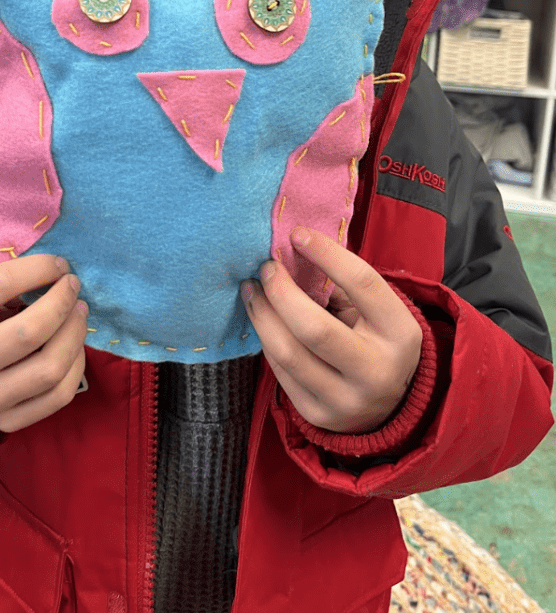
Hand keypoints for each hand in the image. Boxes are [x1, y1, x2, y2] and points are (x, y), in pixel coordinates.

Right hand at [0, 254, 87, 431]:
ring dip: (76, 333)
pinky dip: (77, 365)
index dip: (40, 268)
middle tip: (74, 287)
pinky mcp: (8, 422)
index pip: (0, 284)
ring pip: (51, 368)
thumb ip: (9, 283)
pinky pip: (60, 395)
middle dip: (63, 303)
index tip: (60, 265)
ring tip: (79, 313)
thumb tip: (61, 272)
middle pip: (31, 331)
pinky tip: (74, 347)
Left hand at [242, 228, 421, 433]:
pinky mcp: (318, 415)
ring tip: (251, 290)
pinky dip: (267, 339)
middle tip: (265, 268)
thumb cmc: (376, 339)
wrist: (391, 406)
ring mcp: (346, 400)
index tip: (297, 234)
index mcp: (399, 333)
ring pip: (287, 352)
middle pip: (314, 328)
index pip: (362, 283)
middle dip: (280, 291)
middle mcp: (376, 371)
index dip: (326, 254)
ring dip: (261, 314)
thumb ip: (341, 285)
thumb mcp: (376, 312)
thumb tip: (292, 253)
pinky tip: (263, 319)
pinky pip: (279, 371)